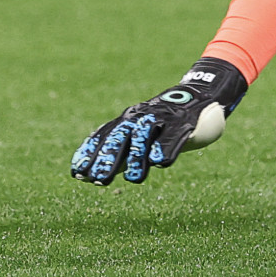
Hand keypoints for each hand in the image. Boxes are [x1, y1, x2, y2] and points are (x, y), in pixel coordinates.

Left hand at [71, 57, 247, 184]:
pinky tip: (160, 162)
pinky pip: (173, 136)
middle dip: (108, 158)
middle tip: (98, 181)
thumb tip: (89, 176)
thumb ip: (120, 154)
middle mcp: (140, 117)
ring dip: (137, 156)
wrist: (199, 95)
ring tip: (134, 179)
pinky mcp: (184, 123)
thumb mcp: (139, 136)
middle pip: (120, 136)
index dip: (90, 154)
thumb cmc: (163, 124)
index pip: (104, 136)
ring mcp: (162, 118)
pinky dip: (166, 148)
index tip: (77, 174)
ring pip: (145, 135)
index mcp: (127, 121)